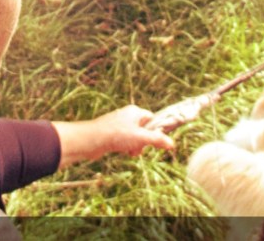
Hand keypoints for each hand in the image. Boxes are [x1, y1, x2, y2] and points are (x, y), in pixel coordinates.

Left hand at [51, 105, 174, 168]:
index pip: (153, 119)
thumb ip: (157, 140)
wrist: (92, 140)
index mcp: (135, 111)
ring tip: (130, 151)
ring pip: (136, 137)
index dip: (157, 131)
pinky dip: (128, 147)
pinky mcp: (114, 134)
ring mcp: (120, 124)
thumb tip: (172, 143)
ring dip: (136, 146)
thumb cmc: (116, 135)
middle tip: (140, 147)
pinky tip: (124, 152)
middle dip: (145, 142)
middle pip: (145, 130)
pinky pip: (127, 141)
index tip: (157, 142)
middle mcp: (128, 116)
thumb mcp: (140, 138)